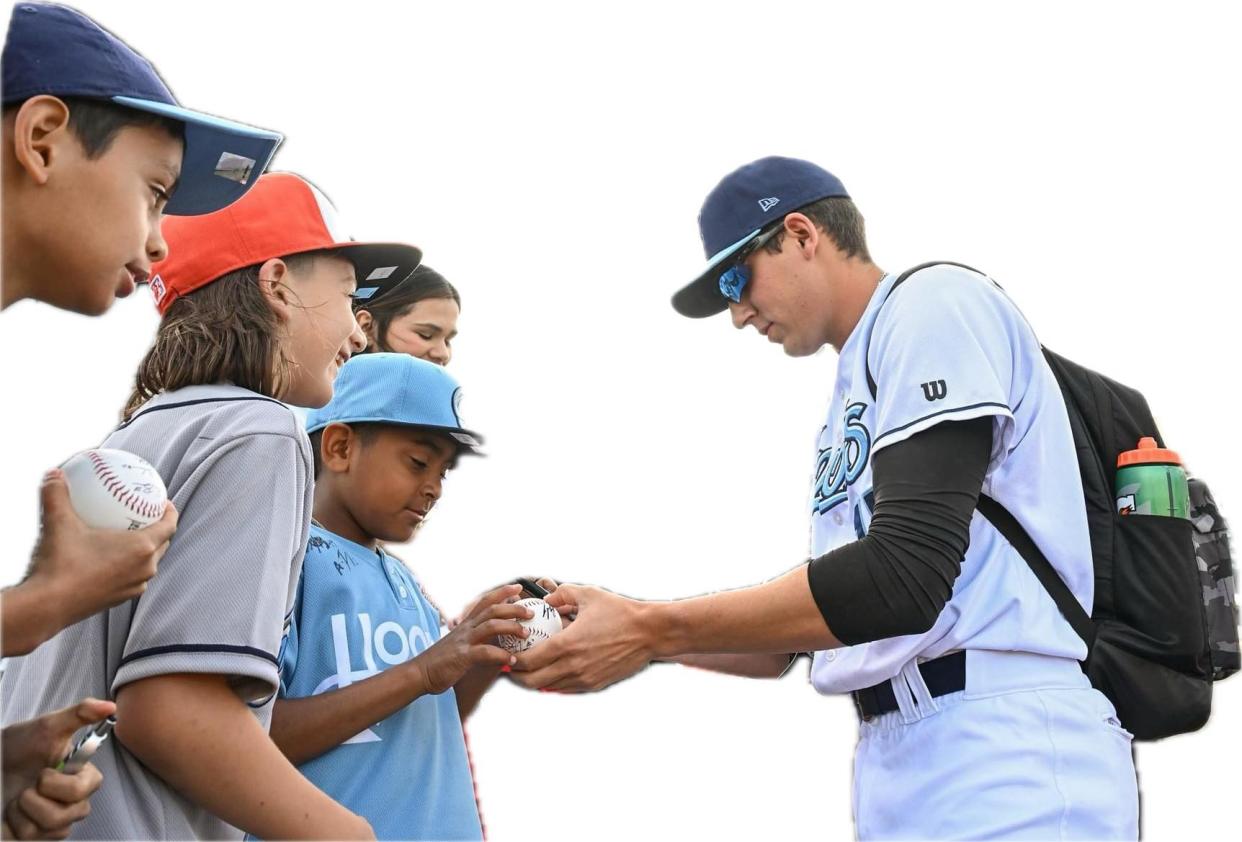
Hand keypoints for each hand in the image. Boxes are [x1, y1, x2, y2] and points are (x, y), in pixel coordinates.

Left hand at [1, 699, 113, 839]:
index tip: (44, 772)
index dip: (59, 784)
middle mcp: (74, 804)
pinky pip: (28, 839)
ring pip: (44, 829)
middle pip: (63, 816)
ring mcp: (55, 823)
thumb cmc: (19, 746)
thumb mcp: (48, 726)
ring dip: (22, 811)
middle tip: (30, 784)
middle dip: (36, 798)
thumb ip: (81, 713)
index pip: (83, 791)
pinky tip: (11, 812)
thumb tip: (111, 706)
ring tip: (18, 798)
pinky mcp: (38, 837)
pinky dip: (12, 824)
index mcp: (83, 779)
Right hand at [4, 470, 177, 654]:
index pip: (169, 525)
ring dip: (146, 549)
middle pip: (163, 544)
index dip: (171, 511)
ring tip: (132, 536)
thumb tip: (54, 473)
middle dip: (160, 528)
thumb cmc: (60, 564)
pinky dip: (130, 565)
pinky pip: (134, 577)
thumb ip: (57, 495)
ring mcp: (134, 587)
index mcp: (142, 548)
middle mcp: (145, 569)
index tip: (163, 501)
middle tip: (147, 515)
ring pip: (150, 563)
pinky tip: (112, 558)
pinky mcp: (120, 600)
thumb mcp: (59, 522)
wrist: (47, 606)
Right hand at [415, 584, 530, 694]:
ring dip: (511, 627)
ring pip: (491, 625)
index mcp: (466, 624)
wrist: (420, 673)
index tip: (518, 588)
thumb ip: (475, 638)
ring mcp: (464, 641)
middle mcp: (466, 628)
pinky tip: (512, 661)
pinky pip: (485, 652)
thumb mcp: (460, 643)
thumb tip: (496, 639)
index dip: (502, 593)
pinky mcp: (462, 657)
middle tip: (530, 612)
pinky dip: (501, 655)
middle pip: (492, 610)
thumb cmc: (441, 660)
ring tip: (526, 634)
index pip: (485, 601)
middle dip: (514, 608)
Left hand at [510, 584, 654, 691]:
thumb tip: (545, 599)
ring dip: (534, 681)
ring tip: (527, 671)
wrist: (650, 632)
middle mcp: (573, 666)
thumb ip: (561, 594)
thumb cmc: (620, 611)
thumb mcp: (588, 594)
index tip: (505, 655)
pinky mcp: (595, 685)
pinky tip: (550, 673)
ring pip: (548, 687)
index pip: (527, 661)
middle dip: (517, 676)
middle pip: (532, 681)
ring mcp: (585, 679)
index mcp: (566, 644)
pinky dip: (554, 683)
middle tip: (510, 667)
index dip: (512, 662)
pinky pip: (566, 689)